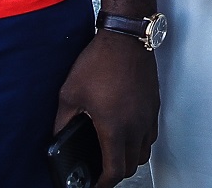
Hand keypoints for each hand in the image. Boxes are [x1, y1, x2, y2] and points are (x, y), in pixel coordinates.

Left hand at [53, 32, 158, 186]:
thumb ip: (63, 122)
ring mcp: (148, 116)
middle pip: (131, 166)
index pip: (114, 171)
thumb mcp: (70, 94)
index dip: (103, 184)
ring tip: (113, 154)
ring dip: (129, 158)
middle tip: (101, 171)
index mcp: (114, 127)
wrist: (125, 38)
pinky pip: (150, 135)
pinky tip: (126, 132)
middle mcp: (136, 126)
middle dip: (115, 173)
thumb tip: (58, 138)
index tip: (95, 186)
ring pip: (143, 152)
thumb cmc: (99, 62)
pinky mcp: (153, 106)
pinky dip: (140, 142)